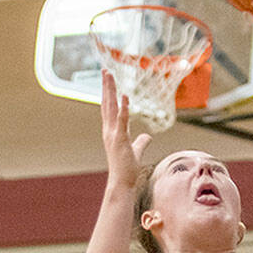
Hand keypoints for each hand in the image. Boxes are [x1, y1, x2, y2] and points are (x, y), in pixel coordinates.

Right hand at [99, 71, 151, 186]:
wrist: (122, 182)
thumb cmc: (127, 168)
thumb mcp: (135, 151)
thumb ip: (141, 142)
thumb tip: (147, 136)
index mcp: (112, 131)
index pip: (108, 108)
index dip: (108, 94)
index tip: (107, 80)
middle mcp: (109, 130)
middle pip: (106, 104)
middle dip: (106, 87)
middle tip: (105, 70)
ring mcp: (113, 134)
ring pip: (111, 108)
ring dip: (110, 91)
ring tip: (110, 76)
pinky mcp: (120, 140)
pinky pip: (122, 120)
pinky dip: (123, 108)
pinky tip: (125, 96)